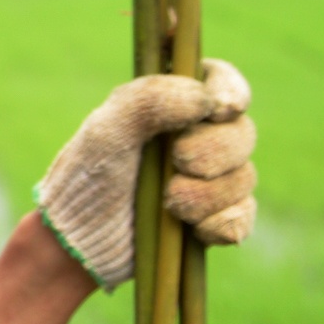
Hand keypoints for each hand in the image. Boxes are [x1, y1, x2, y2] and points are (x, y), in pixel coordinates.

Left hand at [35, 59, 256, 289]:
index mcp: (168, 105)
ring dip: (210, 193)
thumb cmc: (86, 177)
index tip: (221, 110)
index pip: (220, 81)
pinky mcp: (211, 218)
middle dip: (215, 150)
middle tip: (178, 164)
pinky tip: (195, 229)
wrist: (79, 243)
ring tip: (170, 204)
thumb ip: (149, 102)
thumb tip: (206, 99)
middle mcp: (194, 137)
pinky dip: (223, 223)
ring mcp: (207, 180)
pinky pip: (242, 217)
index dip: (232, 91)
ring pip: (244, 177)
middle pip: (241, 131)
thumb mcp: (106, 131)